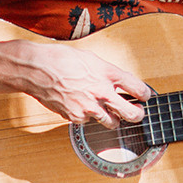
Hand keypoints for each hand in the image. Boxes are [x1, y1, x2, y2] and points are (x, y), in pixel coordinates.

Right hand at [0, 39, 149, 126]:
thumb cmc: (61, 59)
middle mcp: (102, 92)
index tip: (144, 96)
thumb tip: (117, 82)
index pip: (139, 89)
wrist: (37, 69)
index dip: (145, 94)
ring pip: (112, 123)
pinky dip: (87, 117)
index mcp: (108, 74)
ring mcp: (90, 107)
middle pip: (133, 114)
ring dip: (112, 119)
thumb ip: (106, 72)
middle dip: (138, 115)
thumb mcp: (90, 59)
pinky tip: (79, 105)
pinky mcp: (76, 117)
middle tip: (136, 113)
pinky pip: (88, 122)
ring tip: (107, 111)